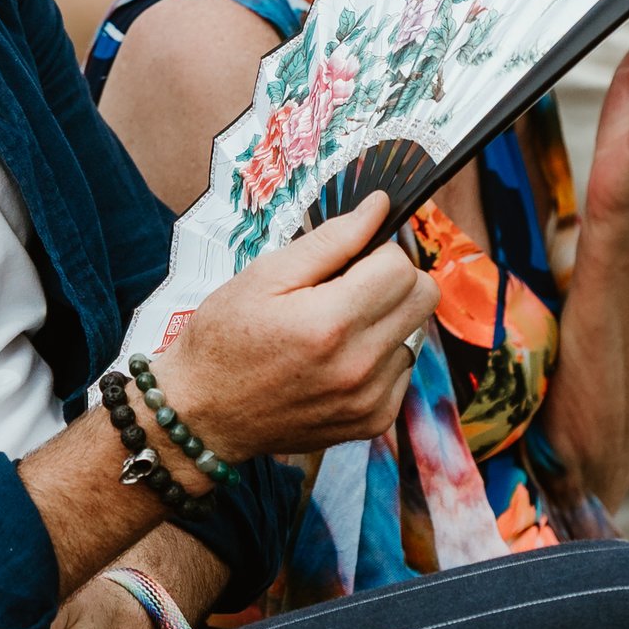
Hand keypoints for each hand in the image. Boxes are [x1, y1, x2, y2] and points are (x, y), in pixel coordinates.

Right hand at [156, 191, 440, 460]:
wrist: (204, 412)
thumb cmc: (226, 335)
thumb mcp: (265, 274)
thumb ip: (331, 240)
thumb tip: (379, 206)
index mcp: (330, 321)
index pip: (401, 266)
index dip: (376, 252)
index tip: (348, 260)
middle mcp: (358, 365)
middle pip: (424, 298)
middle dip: (394, 280)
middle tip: (351, 284)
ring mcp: (369, 400)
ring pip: (415, 333)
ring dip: (387, 321)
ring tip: (337, 327)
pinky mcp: (373, 422)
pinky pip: (403, 371)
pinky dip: (380, 357)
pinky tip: (340, 358)